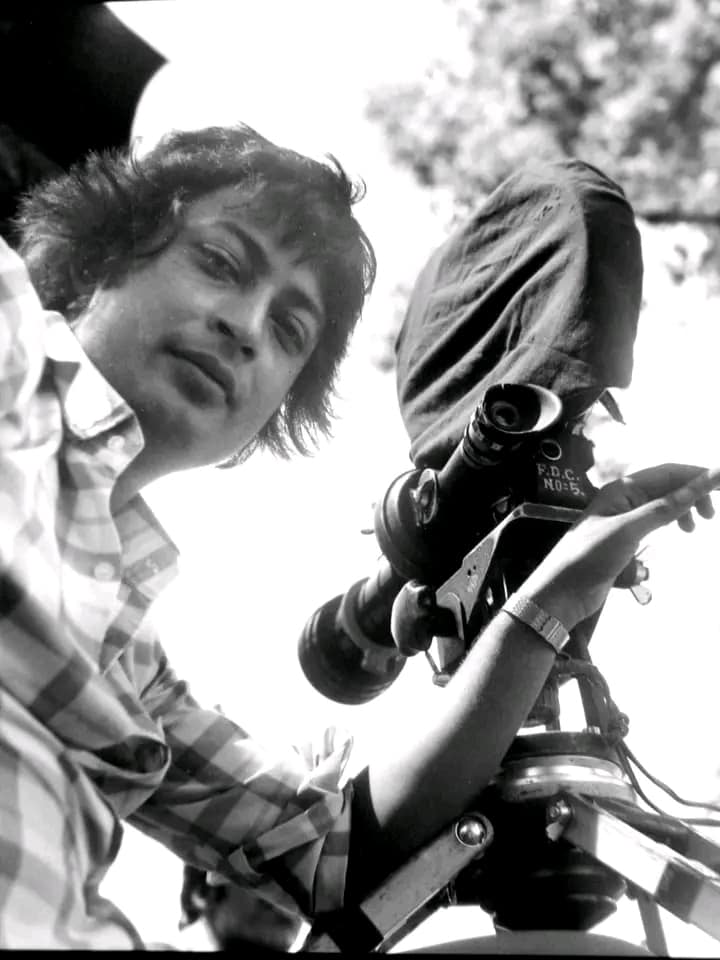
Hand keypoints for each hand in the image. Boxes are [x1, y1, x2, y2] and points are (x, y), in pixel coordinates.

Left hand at [521, 464, 719, 628]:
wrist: (562, 592)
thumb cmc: (589, 557)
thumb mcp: (630, 530)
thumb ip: (666, 507)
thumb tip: (702, 483)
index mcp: (621, 489)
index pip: (669, 472)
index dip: (698, 475)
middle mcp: (623, 499)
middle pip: (668, 486)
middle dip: (693, 493)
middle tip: (710, 515)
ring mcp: (623, 519)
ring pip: (662, 504)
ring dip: (682, 509)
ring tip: (694, 527)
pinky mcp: (624, 539)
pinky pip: (654, 522)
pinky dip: (669, 522)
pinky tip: (676, 531)